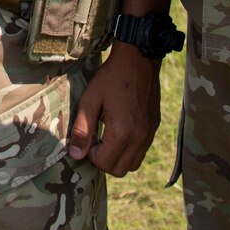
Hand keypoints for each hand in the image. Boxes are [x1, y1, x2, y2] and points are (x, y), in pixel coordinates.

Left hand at [69, 43, 160, 176]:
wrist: (138, 60)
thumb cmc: (111, 78)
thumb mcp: (90, 100)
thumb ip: (82, 130)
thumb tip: (76, 155)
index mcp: (122, 133)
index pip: (104, 164)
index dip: (91, 155)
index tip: (88, 137)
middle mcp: (139, 138)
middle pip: (119, 170)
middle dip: (104, 160)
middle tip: (96, 139)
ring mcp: (149, 134)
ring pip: (133, 164)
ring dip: (118, 157)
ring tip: (108, 136)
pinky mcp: (154, 128)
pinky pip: (142, 151)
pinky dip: (130, 149)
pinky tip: (120, 129)